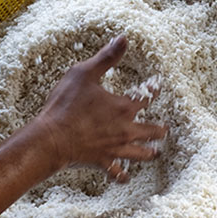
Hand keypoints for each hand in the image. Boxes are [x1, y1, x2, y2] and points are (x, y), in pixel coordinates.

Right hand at [32, 36, 168, 181]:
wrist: (51, 139)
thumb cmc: (66, 105)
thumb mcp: (84, 74)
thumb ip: (107, 57)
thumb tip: (124, 38)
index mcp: (123, 108)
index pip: (145, 98)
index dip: (153, 91)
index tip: (157, 87)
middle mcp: (125, 130)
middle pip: (151, 131)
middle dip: (159, 129)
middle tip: (165, 129)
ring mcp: (116, 148)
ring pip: (140, 153)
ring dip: (149, 152)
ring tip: (156, 152)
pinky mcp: (103, 162)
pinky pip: (117, 173)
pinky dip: (122, 176)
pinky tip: (126, 178)